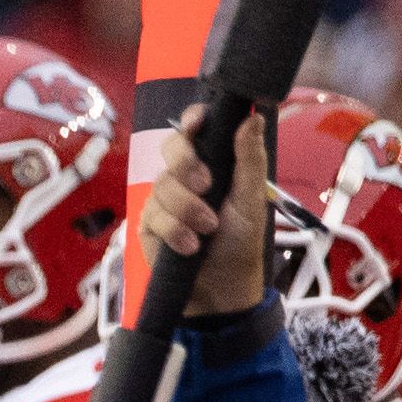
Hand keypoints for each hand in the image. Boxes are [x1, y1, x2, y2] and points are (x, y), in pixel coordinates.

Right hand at [137, 102, 271, 322]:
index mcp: (212, 160)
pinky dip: (175, 231)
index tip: (197, 124)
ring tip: (207, 230)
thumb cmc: (241, 238)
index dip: (192, 120)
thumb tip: (253, 118)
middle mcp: (185, 174)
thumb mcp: (251, 197)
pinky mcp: (149, 224)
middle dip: (186, 164)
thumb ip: (249, 158)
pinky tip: (190, 245)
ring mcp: (164, 198)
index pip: (196, 129)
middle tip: (205, 185)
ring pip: (162, 186)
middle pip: (171, 148)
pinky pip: (153, 216)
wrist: (222, 283)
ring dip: (187, 209)